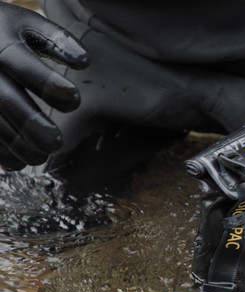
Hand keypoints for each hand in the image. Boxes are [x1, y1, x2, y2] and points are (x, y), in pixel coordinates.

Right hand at [0, 2, 88, 170]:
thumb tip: (83, 62)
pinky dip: (0, 151)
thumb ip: (56, 40)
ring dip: (15, 144)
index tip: (74, 98)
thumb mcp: (26, 25)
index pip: (22, 64)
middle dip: (31, 123)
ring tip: (40, 156)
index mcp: (0, 42)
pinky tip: (18, 161)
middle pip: (3, 99)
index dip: (47, 83)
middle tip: (55, 143)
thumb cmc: (3, 32)